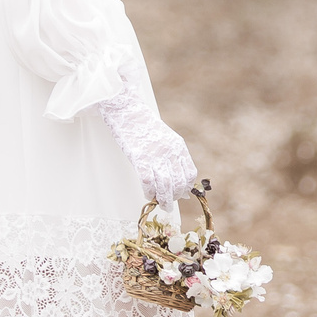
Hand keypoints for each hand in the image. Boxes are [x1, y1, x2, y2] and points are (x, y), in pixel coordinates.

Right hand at [98, 83, 199, 202]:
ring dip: (164, 199)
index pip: (189, 173)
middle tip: (169, 204)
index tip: (181, 195)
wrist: (127, 110)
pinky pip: (147, 181)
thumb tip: (181, 186)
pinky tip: (147, 194)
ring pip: (164, 185)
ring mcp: (154, 154)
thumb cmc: (145, 128)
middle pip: (178, 182)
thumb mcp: (166, 140)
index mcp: (178, 146)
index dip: (186, 187)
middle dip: (175, 197)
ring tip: (162, 206)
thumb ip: (174, 160)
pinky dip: (148, 191)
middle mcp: (169, 151)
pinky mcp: (138, 157)